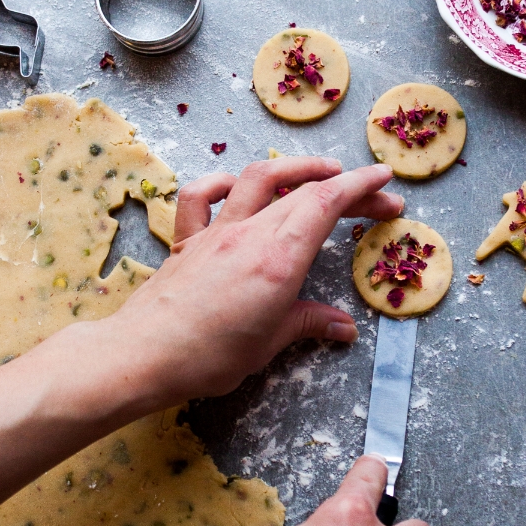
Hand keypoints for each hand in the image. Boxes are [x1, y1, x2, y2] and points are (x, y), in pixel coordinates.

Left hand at [109, 158, 402, 409]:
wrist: (141, 357)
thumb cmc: (209, 357)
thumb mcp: (271, 343)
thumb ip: (309, 324)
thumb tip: (343, 327)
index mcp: (278, 259)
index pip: (326, 203)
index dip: (360, 185)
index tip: (385, 180)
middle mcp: (249, 235)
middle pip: (305, 192)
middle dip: (347, 188)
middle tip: (377, 202)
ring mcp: (216, 233)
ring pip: (258, 180)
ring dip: (295, 168)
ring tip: (322, 171)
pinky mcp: (187, 241)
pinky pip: (203, 197)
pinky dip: (224, 183)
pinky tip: (238, 186)